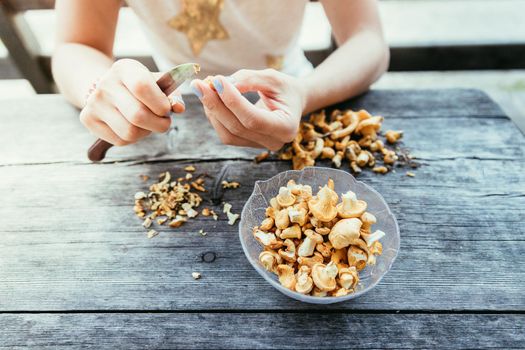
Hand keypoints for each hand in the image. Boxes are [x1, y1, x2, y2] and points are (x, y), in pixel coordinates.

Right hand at [80, 59, 184, 145]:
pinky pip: (120, 140)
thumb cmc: (139, 86)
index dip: (160, 104)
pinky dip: (133, 139)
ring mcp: (93, 102)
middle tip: (164, 122)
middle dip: (159, 124)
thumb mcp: (156, 83)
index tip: (167, 110)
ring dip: (146, 133)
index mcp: (124, 69)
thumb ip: (172, 94)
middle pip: (137, 116)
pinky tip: (133, 127)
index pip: (142, 87)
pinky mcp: (88, 119)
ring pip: (129, 132)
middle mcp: (105, 84)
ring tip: (148, 124)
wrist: (106, 87)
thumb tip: (179, 108)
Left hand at [190, 69, 305, 150]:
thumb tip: (223, 83)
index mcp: (286, 127)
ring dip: (212, 110)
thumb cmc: (285, 88)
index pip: (253, 119)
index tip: (216, 80)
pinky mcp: (248, 144)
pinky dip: (215, 116)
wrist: (292, 101)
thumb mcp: (273, 78)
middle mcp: (274, 142)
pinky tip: (210, 99)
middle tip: (199, 84)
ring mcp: (260, 146)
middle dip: (215, 104)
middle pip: (237, 128)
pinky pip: (226, 134)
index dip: (232, 101)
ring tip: (203, 88)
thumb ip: (250, 79)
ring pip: (228, 134)